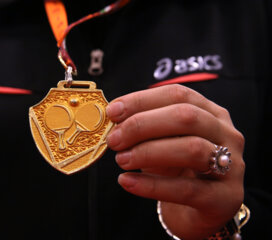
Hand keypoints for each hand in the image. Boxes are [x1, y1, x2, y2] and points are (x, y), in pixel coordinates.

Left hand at [106, 84, 244, 239]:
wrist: (197, 211)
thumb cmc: (177, 170)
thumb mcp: (161, 143)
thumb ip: (144, 128)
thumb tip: (113, 116)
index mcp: (210, 113)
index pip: (177, 94)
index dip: (142, 100)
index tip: (113, 112)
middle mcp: (225, 134)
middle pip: (186, 117)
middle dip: (143, 125)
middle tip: (114, 140)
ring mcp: (231, 166)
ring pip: (192, 149)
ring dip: (148, 152)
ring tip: (121, 160)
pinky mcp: (225, 198)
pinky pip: (186, 189)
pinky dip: (151, 185)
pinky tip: (127, 181)